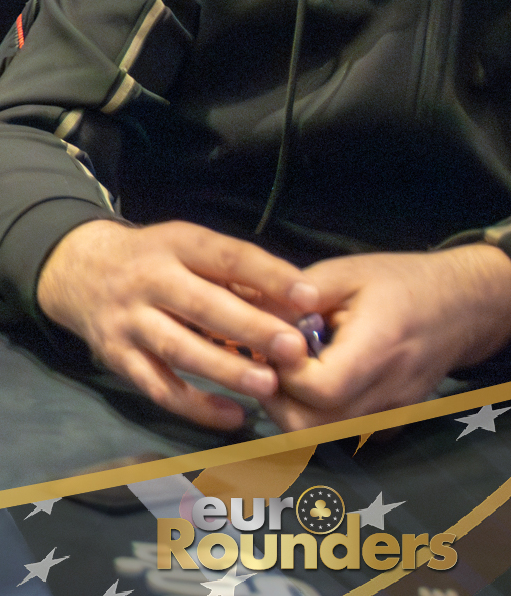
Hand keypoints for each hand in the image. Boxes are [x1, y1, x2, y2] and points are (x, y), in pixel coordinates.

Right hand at [37, 219, 319, 429]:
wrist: (78, 270)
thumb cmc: (153, 261)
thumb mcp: (185, 248)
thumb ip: (233, 275)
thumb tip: (295, 310)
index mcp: (173, 244)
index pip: (225, 256)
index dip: (267, 276)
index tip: (308, 297)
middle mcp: (146, 280)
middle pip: (201, 305)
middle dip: (250, 328)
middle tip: (294, 349)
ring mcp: (128, 321)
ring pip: (179, 349)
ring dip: (225, 369)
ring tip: (268, 385)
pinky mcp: (117, 357)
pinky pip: (159, 387)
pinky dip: (196, 406)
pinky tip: (234, 416)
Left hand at [263, 245, 510, 430]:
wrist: (460, 307)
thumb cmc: (397, 283)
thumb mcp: (343, 273)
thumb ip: (294, 298)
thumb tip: (248, 316)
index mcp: (378, 349)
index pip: (319, 388)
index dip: (283, 371)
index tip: (271, 345)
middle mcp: (388, 392)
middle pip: (314, 426)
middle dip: (276, 399)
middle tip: (266, 363)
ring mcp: (391, 414)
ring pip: (324, 436)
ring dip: (292, 409)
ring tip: (284, 371)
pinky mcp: (390, 424)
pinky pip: (342, 434)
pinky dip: (318, 416)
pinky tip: (311, 383)